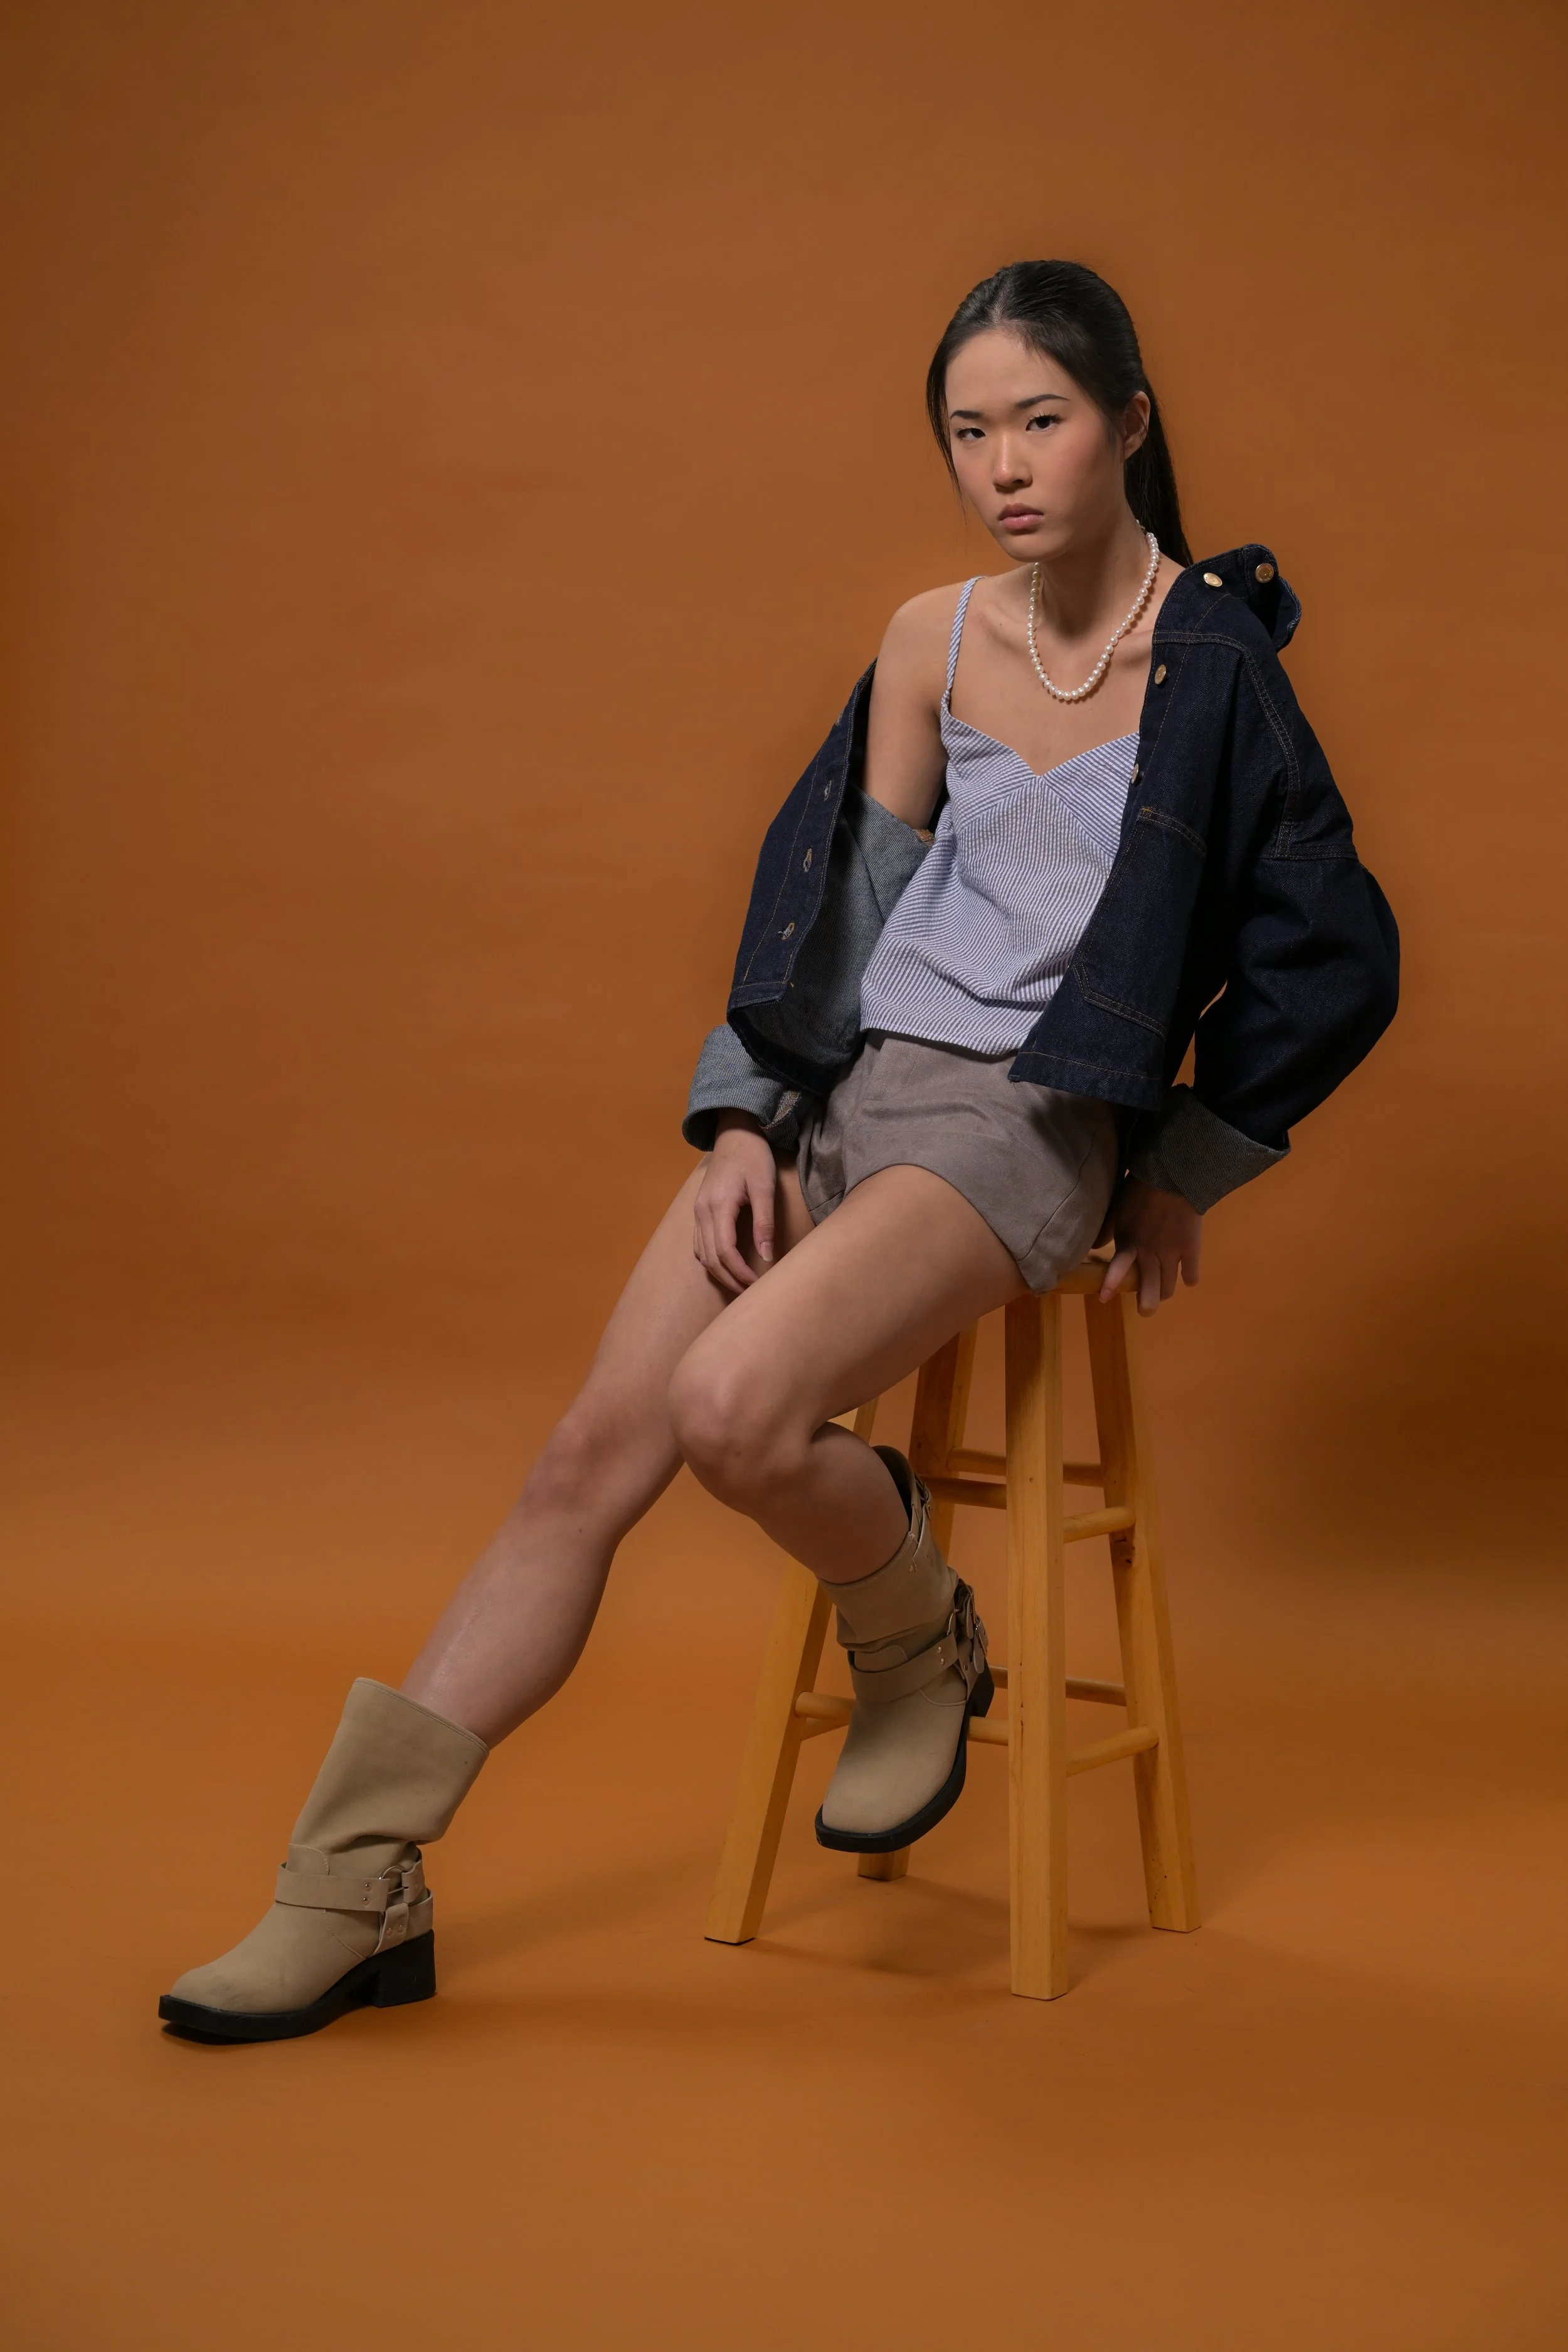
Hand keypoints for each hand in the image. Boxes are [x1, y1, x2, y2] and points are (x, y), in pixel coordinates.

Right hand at [693, 1113, 778, 1292]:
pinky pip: (699, 1244)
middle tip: (751, 1293)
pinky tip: (727, 1266)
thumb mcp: (764, 1187)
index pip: (725, 1252)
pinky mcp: (699, 1210)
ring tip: (740, 1285)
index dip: (740, 1273)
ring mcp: (697, 1212)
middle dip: (730, 1280)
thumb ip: (764, 1222)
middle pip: (711, 1259)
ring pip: (702, 1255)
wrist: (735, 1133)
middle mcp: (702, 1212)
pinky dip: (711, 1260)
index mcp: (718, 1206)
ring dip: (720, 1273)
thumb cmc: (753, 1157)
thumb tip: (767, 1257)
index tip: (757, 1286)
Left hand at [1096, 1177, 1201, 1315]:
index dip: (1112, 1286)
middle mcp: (1150, 1255)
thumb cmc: (1140, 1189)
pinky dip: (1190, 1277)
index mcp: (1129, 1244)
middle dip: (1147, 1305)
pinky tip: (1188, 1278)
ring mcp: (1172, 1254)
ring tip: (1162, 1292)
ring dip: (1164, 1291)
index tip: (1104, 1299)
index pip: (1118, 1271)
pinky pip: (1191, 1274)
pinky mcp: (1192, 1249)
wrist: (1173, 1178)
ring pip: (1169, 1286)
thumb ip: (1106, 1229)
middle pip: (1151, 1291)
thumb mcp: (1118, 1208)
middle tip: (1145, 1310)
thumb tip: (1094, 1246)